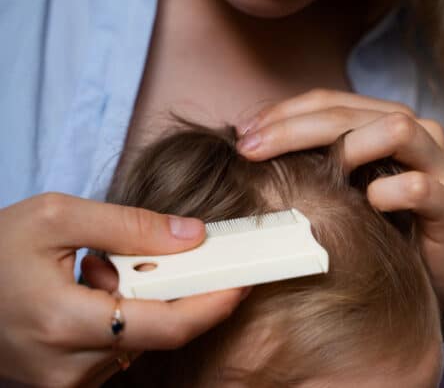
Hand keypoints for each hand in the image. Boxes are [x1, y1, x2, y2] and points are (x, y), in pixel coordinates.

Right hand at [0, 193, 247, 386]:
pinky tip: (87, 293)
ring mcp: (66, 382)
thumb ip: (129, 226)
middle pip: (158, 333)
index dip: (213, 304)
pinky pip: (117, 350)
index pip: (167, 327)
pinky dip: (121, 317)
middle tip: (142, 255)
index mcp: (65, 323)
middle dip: (167, 290)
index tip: (243, 280)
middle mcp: (69, 367)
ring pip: (139, 342)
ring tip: (93, 273)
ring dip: (138, 302)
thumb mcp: (54, 218)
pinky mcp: (64, 383)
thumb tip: (194, 236)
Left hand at [237, 89, 443, 337]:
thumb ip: (313, 163)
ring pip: (397, 129)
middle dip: (295, 128)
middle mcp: (415, 132)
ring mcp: (438, 165)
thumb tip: (249, 147)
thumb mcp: (345, 188)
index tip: (243, 137)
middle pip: (351, 112)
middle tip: (253, 151)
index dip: (282, 113)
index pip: (328, 101)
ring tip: (314, 175)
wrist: (441, 267)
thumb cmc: (386, 224)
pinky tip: (368, 205)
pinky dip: (389, 192)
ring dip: (348, 147)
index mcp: (383, 121)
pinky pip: (420, 187)